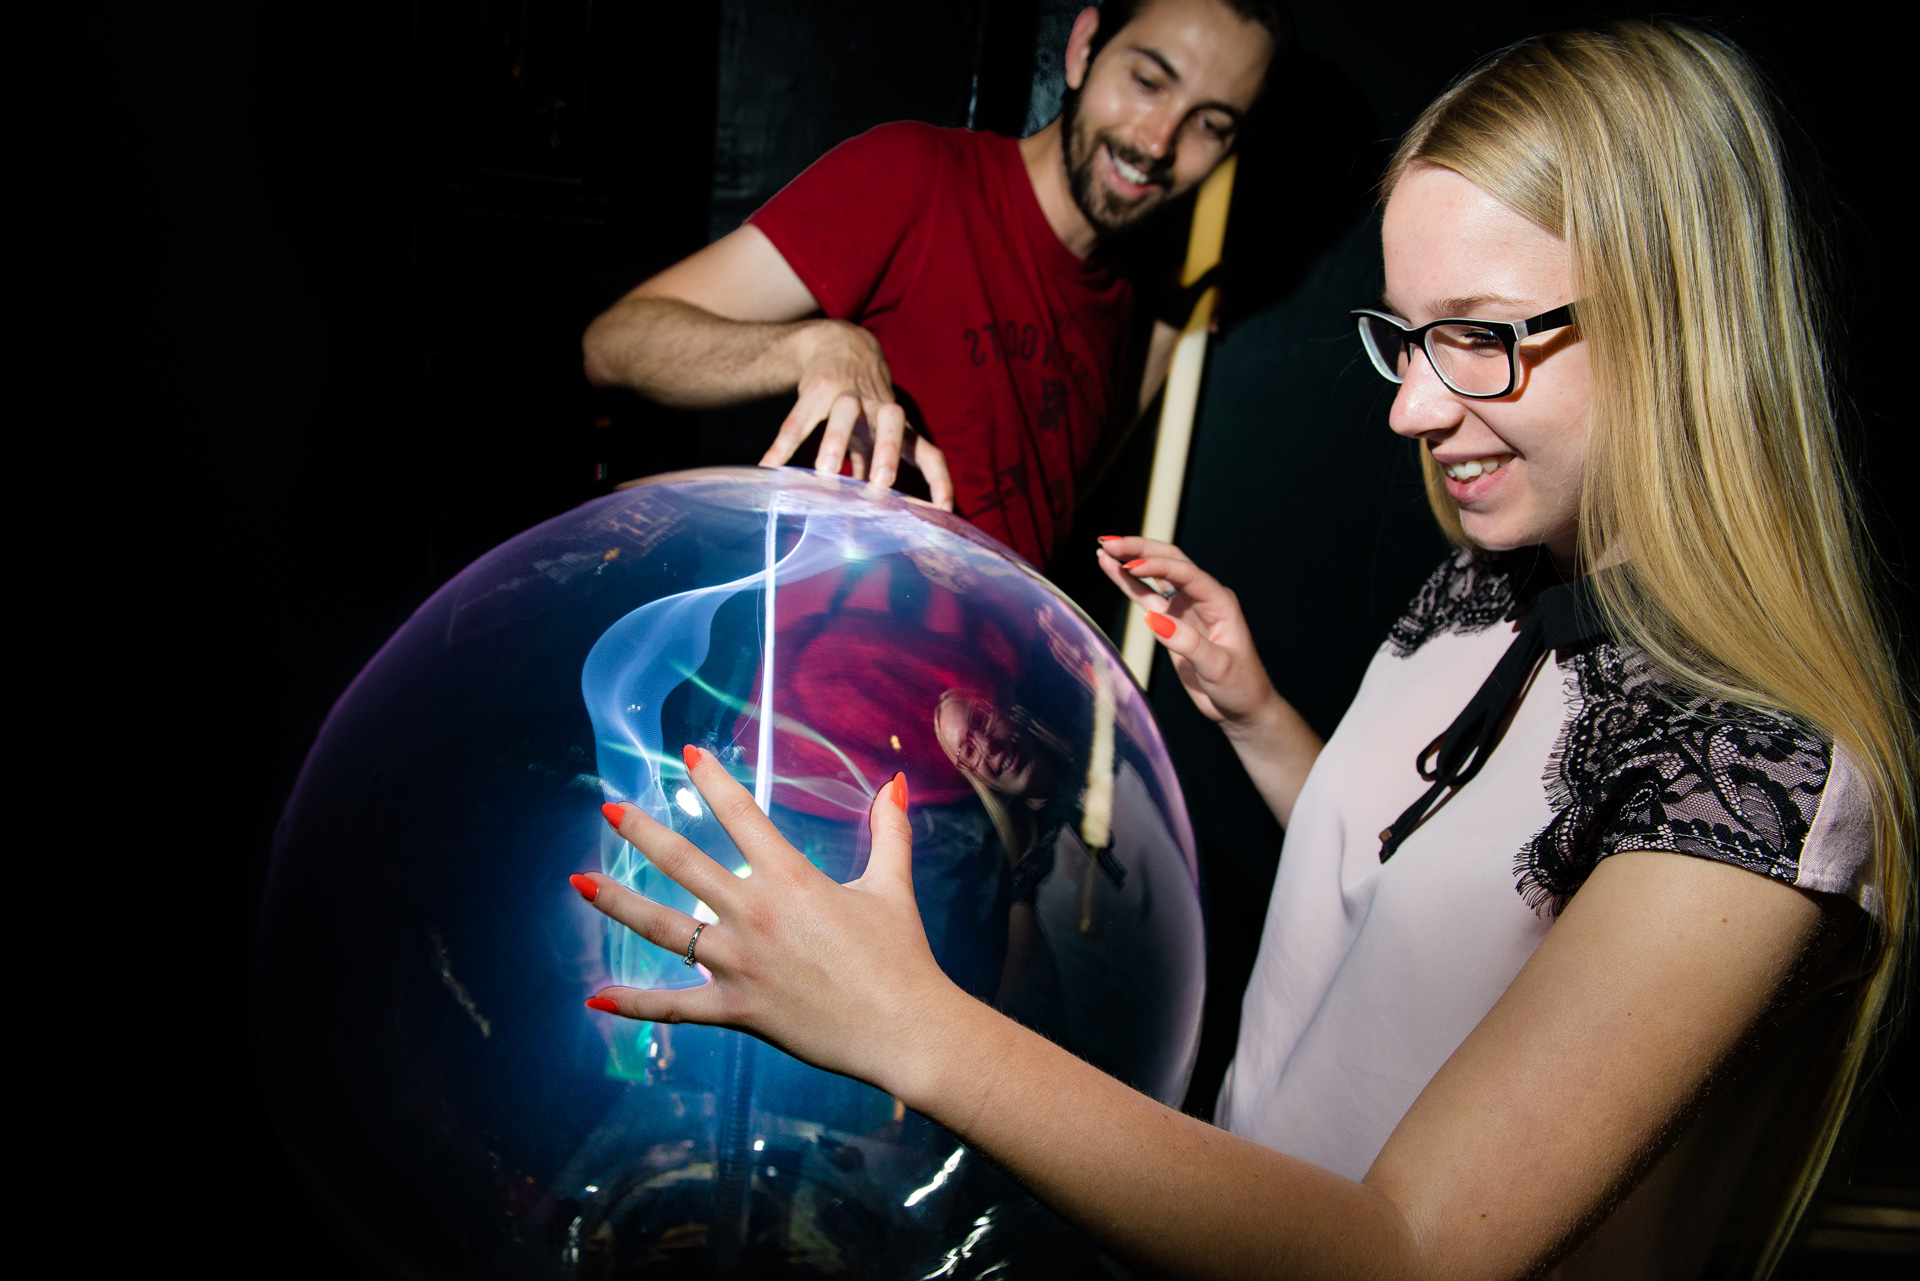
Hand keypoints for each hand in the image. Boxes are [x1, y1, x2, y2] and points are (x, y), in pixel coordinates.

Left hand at [574, 750, 961, 1093]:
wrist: (904, 1027)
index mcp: (791, 878)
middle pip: (684, 863)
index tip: (688, 753)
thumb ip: (890, 831)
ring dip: (618, 902)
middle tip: (610, 809)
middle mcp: (755, 914)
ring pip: (664, 928)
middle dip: (642, 832)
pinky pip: (675, 1007)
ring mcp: (740, 964)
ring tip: (579, 883)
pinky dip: (634, 1004)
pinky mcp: (736, 1009)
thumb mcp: (893, 885)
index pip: (741, 814)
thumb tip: (896, 784)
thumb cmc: (900, 955)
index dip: (713, 780)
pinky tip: (596, 998)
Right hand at [764, 320, 953, 509]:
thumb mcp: (875, 432)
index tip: (944, 508)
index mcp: (899, 427)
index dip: (938, 479)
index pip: (927, 452)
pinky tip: (768, 467)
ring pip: (846, 412)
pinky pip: (798, 420)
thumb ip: (875, 466)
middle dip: (888, 450)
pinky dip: (782, 445)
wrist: (841, 344)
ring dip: (837, 440)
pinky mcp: (816, 390)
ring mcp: (847, 395)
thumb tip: (879, 513)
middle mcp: (878, 408)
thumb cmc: (864, 404)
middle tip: (882, 482)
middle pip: (892, 421)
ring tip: (826, 472)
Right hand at [1096, 536, 1279, 727]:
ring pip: (1154, 575)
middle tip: (1109, 543)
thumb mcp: (1219, 668)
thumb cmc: (1240, 686)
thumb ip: (1189, 644)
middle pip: (1169, 562)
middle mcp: (1201, 597)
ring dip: (1130, 560)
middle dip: (1139, 550)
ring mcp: (1184, 608)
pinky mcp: (1171, 622)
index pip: (1185, 573)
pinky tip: (1110, 568)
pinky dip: (1127, 583)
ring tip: (1103, 548)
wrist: (1240, 707)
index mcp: (1219, 601)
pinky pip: (1145, 596)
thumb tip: (1154, 619)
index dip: (1157, 566)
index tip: (1130, 565)